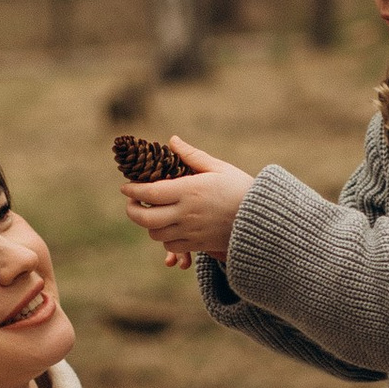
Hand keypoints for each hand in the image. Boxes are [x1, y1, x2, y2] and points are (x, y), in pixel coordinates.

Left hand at [119, 137, 255, 267]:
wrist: (262, 219)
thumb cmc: (241, 189)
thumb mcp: (219, 167)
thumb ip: (192, 155)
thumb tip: (172, 141)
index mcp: (189, 191)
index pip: (150, 192)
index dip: (133, 190)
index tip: (126, 187)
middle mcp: (186, 213)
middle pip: (145, 218)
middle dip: (132, 210)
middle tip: (132, 202)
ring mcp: (191, 231)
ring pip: (155, 234)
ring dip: (149, 224)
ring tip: (151, 213)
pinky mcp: (197, 244)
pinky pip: (171, 246)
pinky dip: (164, 238)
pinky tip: (168, 227)